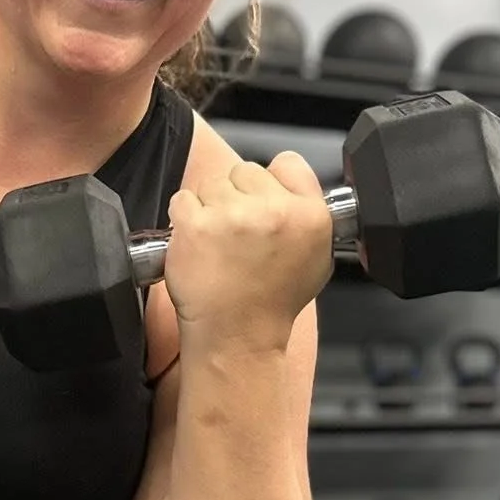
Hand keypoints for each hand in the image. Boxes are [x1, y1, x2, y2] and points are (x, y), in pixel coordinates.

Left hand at [163, 150, 332, 351]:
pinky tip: (199, 246)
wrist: (238, 336)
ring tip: (218, 245)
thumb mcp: (316, 258)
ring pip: (212, 183)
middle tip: (237, 234)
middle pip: (245, 171)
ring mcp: (233, 216)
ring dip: (209, 207)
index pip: (288, 163)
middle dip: (237, 196)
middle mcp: (275, 211)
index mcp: (310, 215)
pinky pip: (183, 200)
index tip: (261, 201)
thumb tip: (291, 188)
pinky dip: (184, 219)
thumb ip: (308, 215)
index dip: (270, 181)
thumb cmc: (271, 304)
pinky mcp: (196, 225)